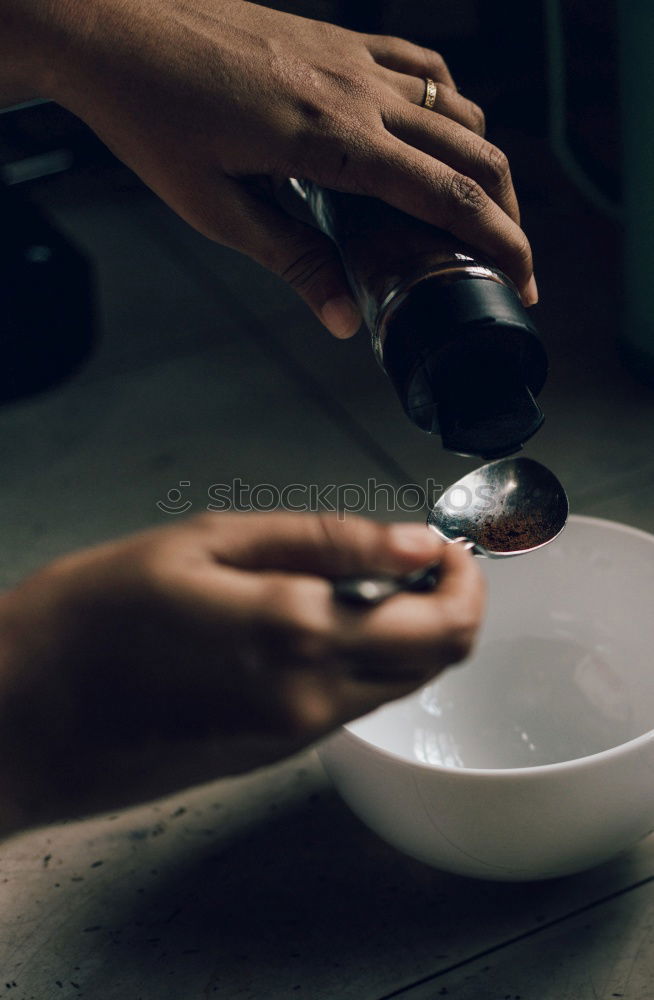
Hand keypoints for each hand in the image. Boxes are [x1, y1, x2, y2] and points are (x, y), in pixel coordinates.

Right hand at [0, 513, 483, 832]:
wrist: (25, 717)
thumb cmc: (92, 617)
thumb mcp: (206, 542)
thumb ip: (323, 541)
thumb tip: (413, 541)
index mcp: (299, 632)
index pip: (442, 623)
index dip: (466, 579)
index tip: (449, 546)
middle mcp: (313, 695)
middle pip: (436, 662)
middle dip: (449, 606)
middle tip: (420, 558)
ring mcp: (297, 733)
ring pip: (399, 685)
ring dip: (408, 632)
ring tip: (363, 578)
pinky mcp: (275, 751)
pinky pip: (352, 703)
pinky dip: (365, 659)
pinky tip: (320, 620)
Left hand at [10, 0, 535, 335]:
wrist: (114, 26)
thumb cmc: (153, 116)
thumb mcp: (216, 210)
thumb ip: (292, 261)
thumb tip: (343, 318)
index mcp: (331, 142)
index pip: (445, 196)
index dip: (498, 242)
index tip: (523, 278)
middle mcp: (357, 92)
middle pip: (472, 153)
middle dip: (507, 213)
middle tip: (511, 259)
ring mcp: (352, 57)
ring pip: (456, 109)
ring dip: (483, 162)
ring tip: (478, 211)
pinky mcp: (338, 39)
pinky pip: (420, 67)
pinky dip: (448, 106)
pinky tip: (441, 133)